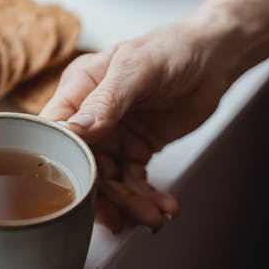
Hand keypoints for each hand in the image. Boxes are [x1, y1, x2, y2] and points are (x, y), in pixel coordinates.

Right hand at [41, 20, 230, 231]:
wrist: (213, 58)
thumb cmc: (171, 49)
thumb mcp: (136, 68)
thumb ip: (106, 101)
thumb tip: (76, 130)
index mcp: (77, 91)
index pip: (56, 134)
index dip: (61, 163)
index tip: (76, 191)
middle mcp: (90, 118)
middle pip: (82, 167)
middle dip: (102, 197)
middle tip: (118, 219)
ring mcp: (113, 137)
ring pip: (111, 182)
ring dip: (131, 204)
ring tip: (152, 217)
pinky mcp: (136, 151)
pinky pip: (135, 183)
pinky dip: (149, 198)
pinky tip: (164, 208)